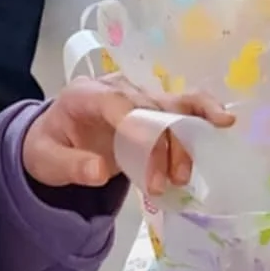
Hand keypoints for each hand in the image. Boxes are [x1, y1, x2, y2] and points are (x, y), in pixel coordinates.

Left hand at [22, 78, 233, 195]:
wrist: (54, 139)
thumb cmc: (49, 147)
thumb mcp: (46, 161)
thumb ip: (71, 165)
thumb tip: (100, 171)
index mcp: (84, 94)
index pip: (116, 102)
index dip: (136, 127)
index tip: (148, 162)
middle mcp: (116, 87)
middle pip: (148, 108)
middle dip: (160, 146)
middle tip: (162, 183)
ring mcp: (138, 95)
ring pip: (170, 107)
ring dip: (182, 139)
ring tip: (182, 176)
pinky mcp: (154, 108)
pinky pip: (182, 106)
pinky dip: (203, 112)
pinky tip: (224, 121)